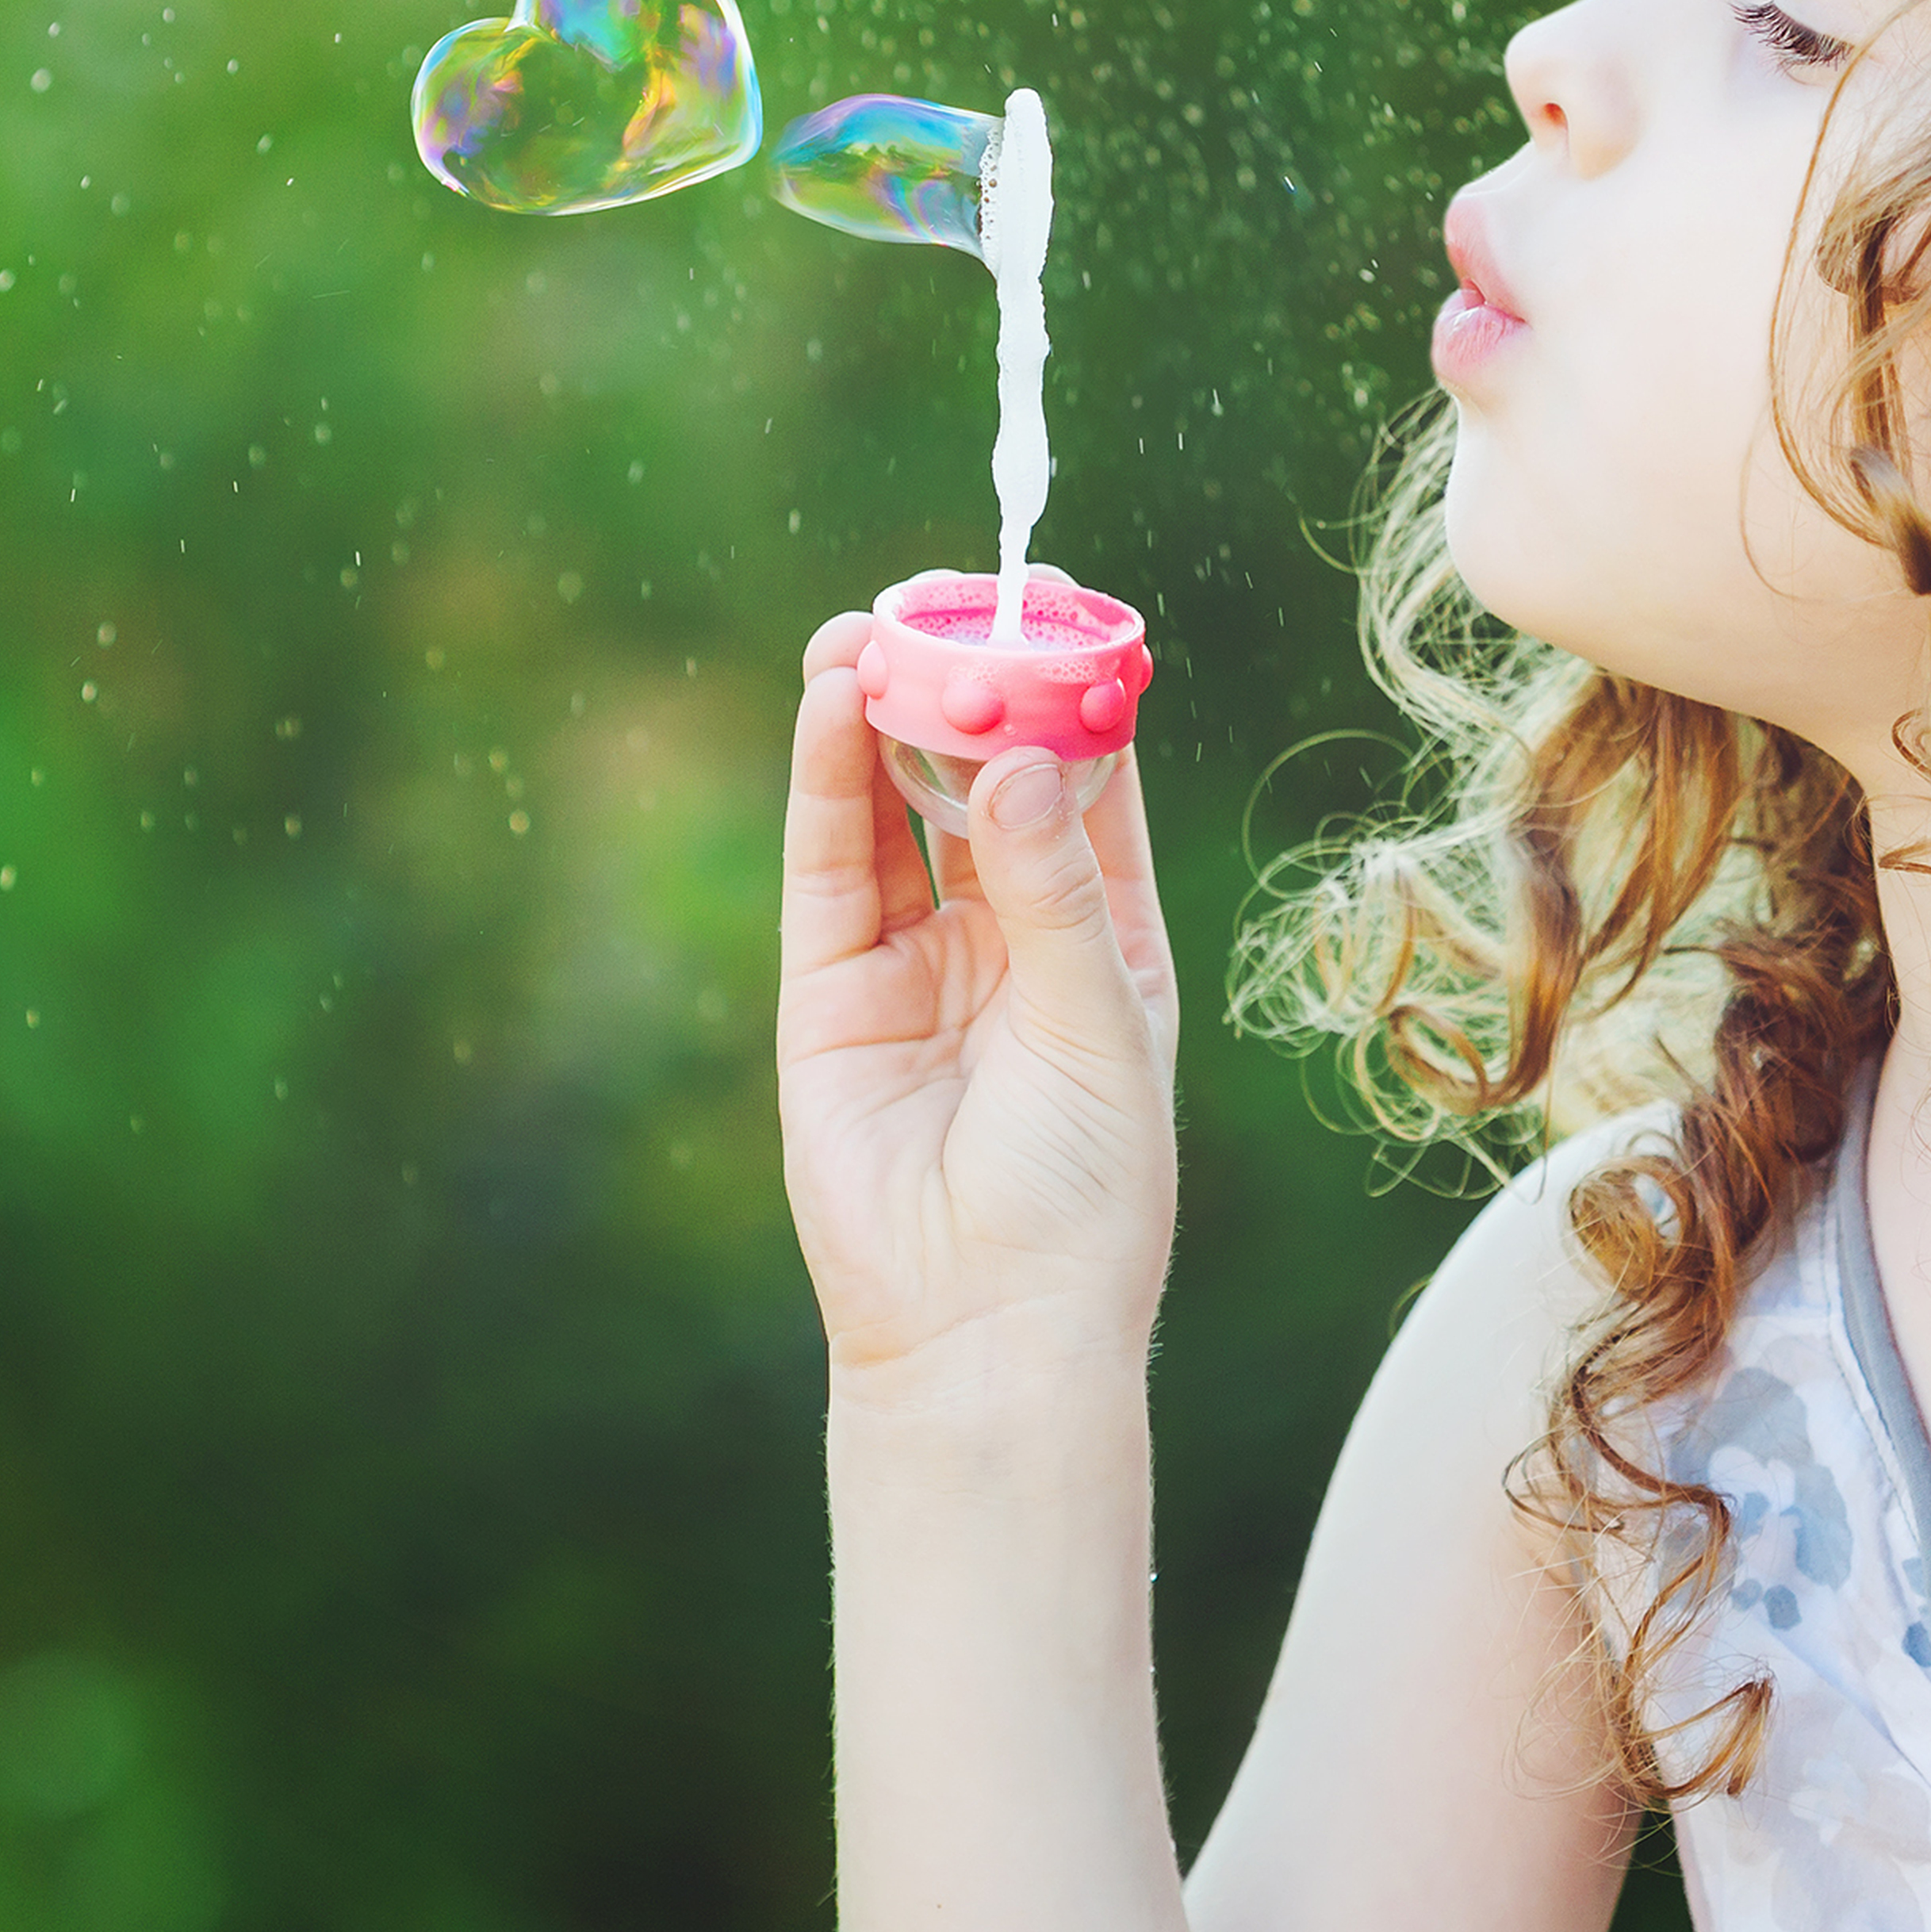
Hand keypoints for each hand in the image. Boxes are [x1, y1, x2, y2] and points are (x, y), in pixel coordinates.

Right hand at [776, 611, 1183, 1391]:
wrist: (987, 1331)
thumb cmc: (1083, 1197)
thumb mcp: (1096, 1023)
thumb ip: (1052, 889)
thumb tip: (1016, 760)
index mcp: (1105, 939)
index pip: (1086, 785)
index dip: (1067, 693)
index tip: (1054, 605)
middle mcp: (1009, 936)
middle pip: (978, 779)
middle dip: (960, 692)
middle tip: (940, 600)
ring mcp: (916, 960)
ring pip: (893, 807)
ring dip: (879, 717)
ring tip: (868, 630)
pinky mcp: (833, 992)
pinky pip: (831, 864)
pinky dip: (825, 780)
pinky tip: (830, 705)